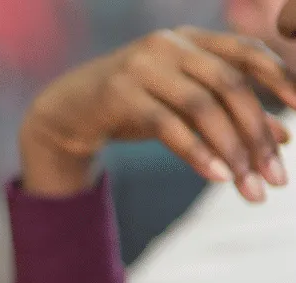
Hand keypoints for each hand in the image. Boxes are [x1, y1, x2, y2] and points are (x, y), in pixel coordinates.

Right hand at [20, 27, 295, 198]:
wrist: (67, 111)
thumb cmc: (134, 105)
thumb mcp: (184, 104)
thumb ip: (229, 112)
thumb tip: (284, 136)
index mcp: (191, 38)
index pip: (247, 52)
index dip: (280, 78)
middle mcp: (169, 44)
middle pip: (229, 85)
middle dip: (258, 135)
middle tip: (278, 178)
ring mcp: (141, 66)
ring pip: (202, 106)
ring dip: (232, 150)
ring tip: (249, 187)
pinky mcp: (118, 94)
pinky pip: (168, 125)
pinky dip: (197, 153)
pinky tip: (217, 176)